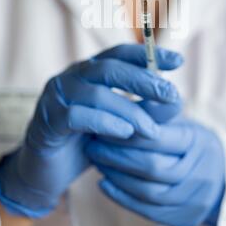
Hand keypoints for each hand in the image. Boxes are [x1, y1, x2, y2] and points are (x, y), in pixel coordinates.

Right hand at [0, 44, 182, 218]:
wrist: (47, 171)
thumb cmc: (87, 142)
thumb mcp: (121, 124)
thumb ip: (145, 110)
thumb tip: (176, 101)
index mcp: (89, 71)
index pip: (120, 54)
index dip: (148, 55)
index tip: (178, 61)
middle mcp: (71, 76)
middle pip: (109, 68)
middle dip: (143, 81)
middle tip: (170, 95)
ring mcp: (56, 96)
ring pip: (97, 94)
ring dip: (129, 111)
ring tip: (151, 130)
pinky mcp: (47, 120)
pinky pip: (77, 116)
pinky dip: (105, 123)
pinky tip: (124, 133)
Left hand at [88, 118, 225, 225]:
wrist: (220, 175)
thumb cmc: (189, 142)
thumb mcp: (179, 121)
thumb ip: (156, 112)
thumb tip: (129, 92)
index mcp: (199, 142)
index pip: (158, 138)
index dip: (127, 133)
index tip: (103, 125)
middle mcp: (201, 173)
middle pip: (152, 166)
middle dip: (117, 156)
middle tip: (93, 145)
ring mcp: (194, 199)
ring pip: (148, 191)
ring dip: (116, 176)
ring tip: (97, 162)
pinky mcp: (185, 219)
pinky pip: (148, 211)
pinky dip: (122, 197)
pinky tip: (104, 183)